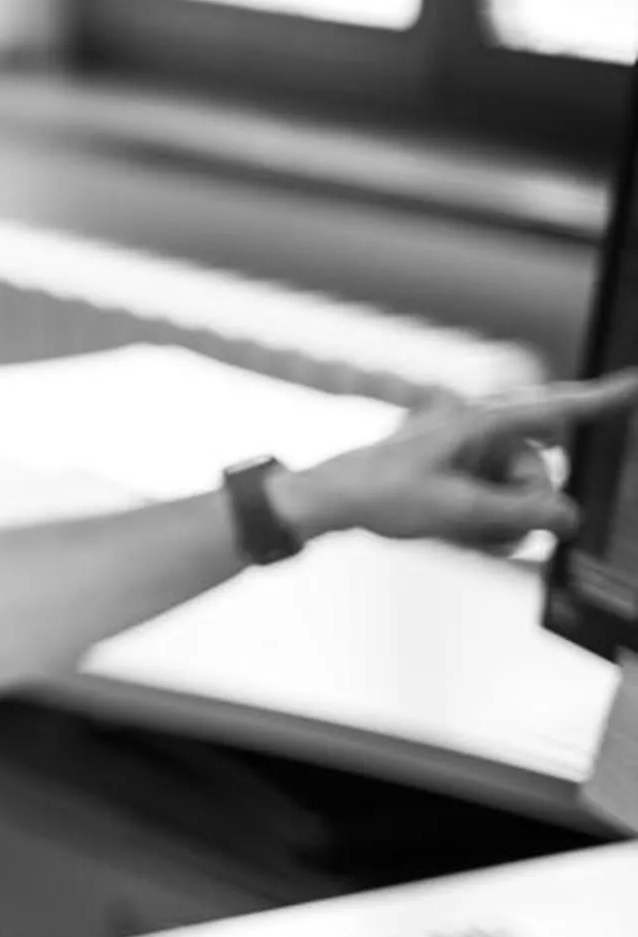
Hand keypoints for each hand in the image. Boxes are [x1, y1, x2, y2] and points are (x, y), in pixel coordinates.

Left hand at [277, 369, 637, 551]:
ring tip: (465, 535)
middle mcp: (482, 429)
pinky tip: (464, 538)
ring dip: (503, 521)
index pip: (558, 408)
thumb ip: (521, 513)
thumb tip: (570, 517)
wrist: (330, 502)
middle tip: (487, 529)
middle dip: (522, 506)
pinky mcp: (463, 472)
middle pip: (539, 471)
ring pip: (520, 492)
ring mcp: (472, 451)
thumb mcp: (458, 511)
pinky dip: (488, 524)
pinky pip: (498, 501)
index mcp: (481, 421)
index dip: (605, 398)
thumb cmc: (383, 495)